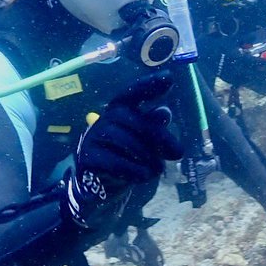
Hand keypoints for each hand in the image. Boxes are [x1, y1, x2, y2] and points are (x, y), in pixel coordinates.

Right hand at [65, 73, 183, 227]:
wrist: (98, 186)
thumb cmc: (125, 158)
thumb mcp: (143, 143)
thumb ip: (153, 128)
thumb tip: (164, 112)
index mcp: (118, 111)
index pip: (132, 93)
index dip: (149, 85)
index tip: (169, 78)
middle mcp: (103, 120)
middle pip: (130, 118)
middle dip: (158, 135)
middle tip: (178, 153)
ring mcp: (92, 138)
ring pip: (123, 140)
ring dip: (147, 156)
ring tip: (158, 170)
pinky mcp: (87, 159)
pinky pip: (114, 161)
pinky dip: (134, 170)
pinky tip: (144, 177)